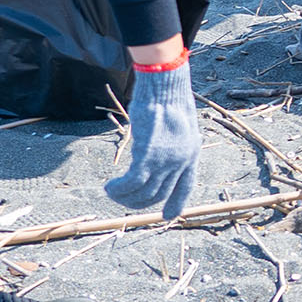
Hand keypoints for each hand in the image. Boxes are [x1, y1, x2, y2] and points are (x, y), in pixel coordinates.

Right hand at [107, 59, 200, 222]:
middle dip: (138, 202)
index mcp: (191, 154)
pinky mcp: (149, 156)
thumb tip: (153, 156)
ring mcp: (167, 160)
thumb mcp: (175, 124)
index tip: (168, 216)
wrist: (165, 84)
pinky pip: (132, 182)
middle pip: (159, 194)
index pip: (186, 187)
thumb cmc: (166, 98)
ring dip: (125, 197)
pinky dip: (119, 189)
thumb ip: (169, 144)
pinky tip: (110, 186)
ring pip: (144, 192)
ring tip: (111, 191)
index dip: (176, 203)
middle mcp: (182, 161)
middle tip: (122, 198)